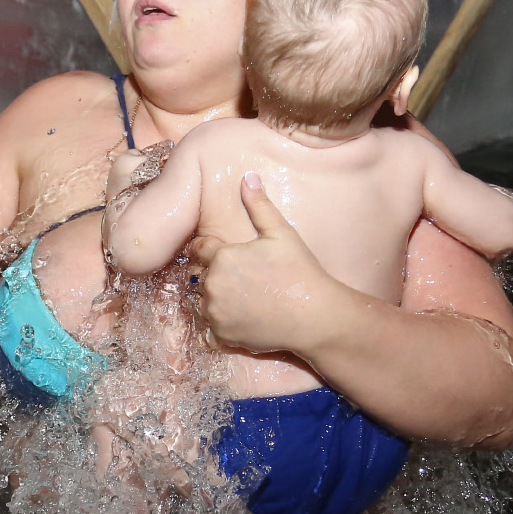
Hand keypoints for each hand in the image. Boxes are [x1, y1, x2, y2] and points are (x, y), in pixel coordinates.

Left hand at [186, 173, 339, 356]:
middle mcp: (212, 286)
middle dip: (210, 274)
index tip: (218, 251)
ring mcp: (216, 313)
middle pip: (198, 276)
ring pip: (201, 302)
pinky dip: (218, 324)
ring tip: (237, 297)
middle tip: (235, 276)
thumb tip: (247, 177)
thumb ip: (260, 206)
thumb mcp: (281, 233)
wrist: (314, 315)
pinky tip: (237, 317)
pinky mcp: (223, 336)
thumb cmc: (300, 271)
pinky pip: (208, 329)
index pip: (198, 249)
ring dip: (212, 299)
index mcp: (222, 258)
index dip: (207, 249)